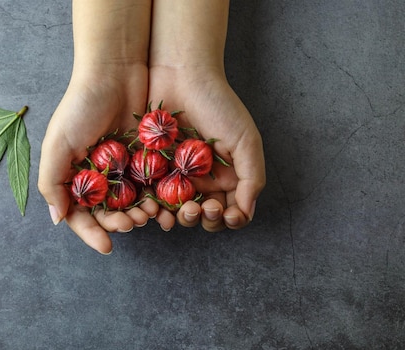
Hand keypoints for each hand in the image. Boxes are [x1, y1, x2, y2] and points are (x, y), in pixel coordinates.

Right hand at [38, 65, 157, 253]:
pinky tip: (164, 205)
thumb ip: (53, 181)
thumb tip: (57, 220)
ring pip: (133, 204)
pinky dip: (157, 199)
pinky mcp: (148, 159)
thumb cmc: (81, 105)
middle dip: (119, 223)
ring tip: (149, 215)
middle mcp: (99, 177)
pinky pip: (153, 186)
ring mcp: (125, 169)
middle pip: (109, 214)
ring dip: (140, 215)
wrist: (116, 71)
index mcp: (75, 176)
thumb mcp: (57, 143)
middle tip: (131, 223)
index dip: (91, 233)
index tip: (107, 247)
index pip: (81, 215)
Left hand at [147, 65, 265, 231]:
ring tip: (184, 209)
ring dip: (182, 218)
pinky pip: (153, 196)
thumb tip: (246, 214)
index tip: (228, 214)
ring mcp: (175, 176)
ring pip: (178, 211)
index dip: (230, 219)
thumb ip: (252, 178)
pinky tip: (160, 208)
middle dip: (205, 218)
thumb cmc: (218, 104)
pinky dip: (158, 208)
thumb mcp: (245, 140)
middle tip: (202, 208)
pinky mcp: (151, 169)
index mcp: (227, 176)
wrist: (181, 75)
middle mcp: (202, 180)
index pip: (230, 212)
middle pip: (204, 216)